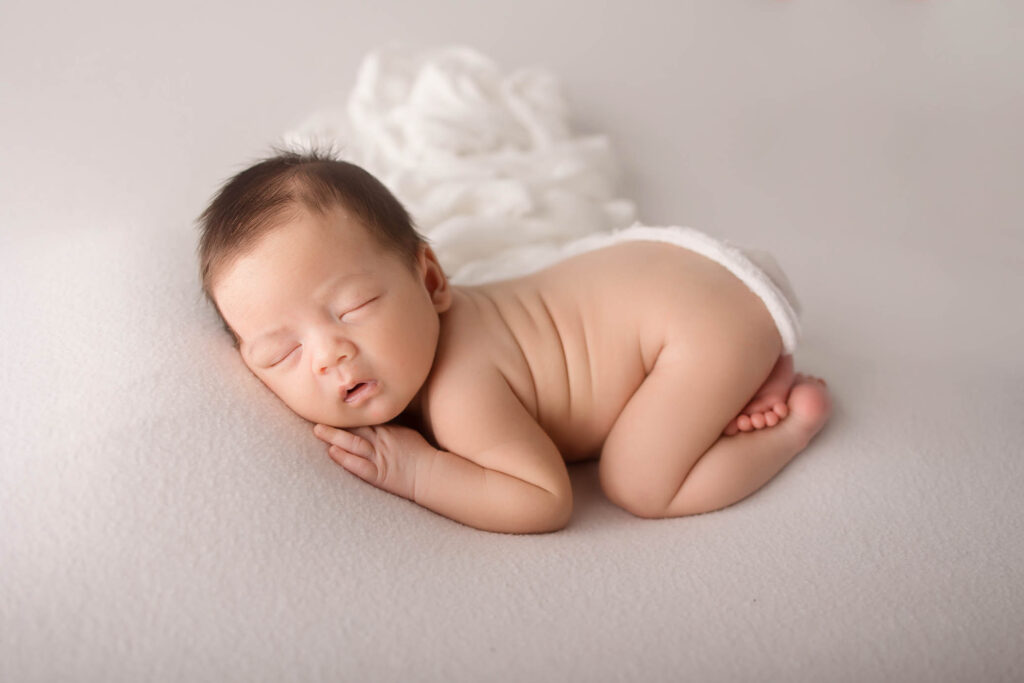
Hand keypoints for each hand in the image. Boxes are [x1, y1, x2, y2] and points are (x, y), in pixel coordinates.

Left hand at [313, 423, 436, 500]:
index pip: (363, 418)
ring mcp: (379, 457)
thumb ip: (390, 426)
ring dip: (334, 436)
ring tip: (318, 430)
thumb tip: (377, 420)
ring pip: (353, 442)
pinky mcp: (378, 474)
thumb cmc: (421, 454)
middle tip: (317, 414)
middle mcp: (381, 440)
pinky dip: (345, 458)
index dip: (347, 413)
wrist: (431, 474)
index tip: (332, 406)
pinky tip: (333, 452)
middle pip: (355, 427)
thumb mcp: (407, 432)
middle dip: (335, 421)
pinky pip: (358, 465)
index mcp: (388, 429)